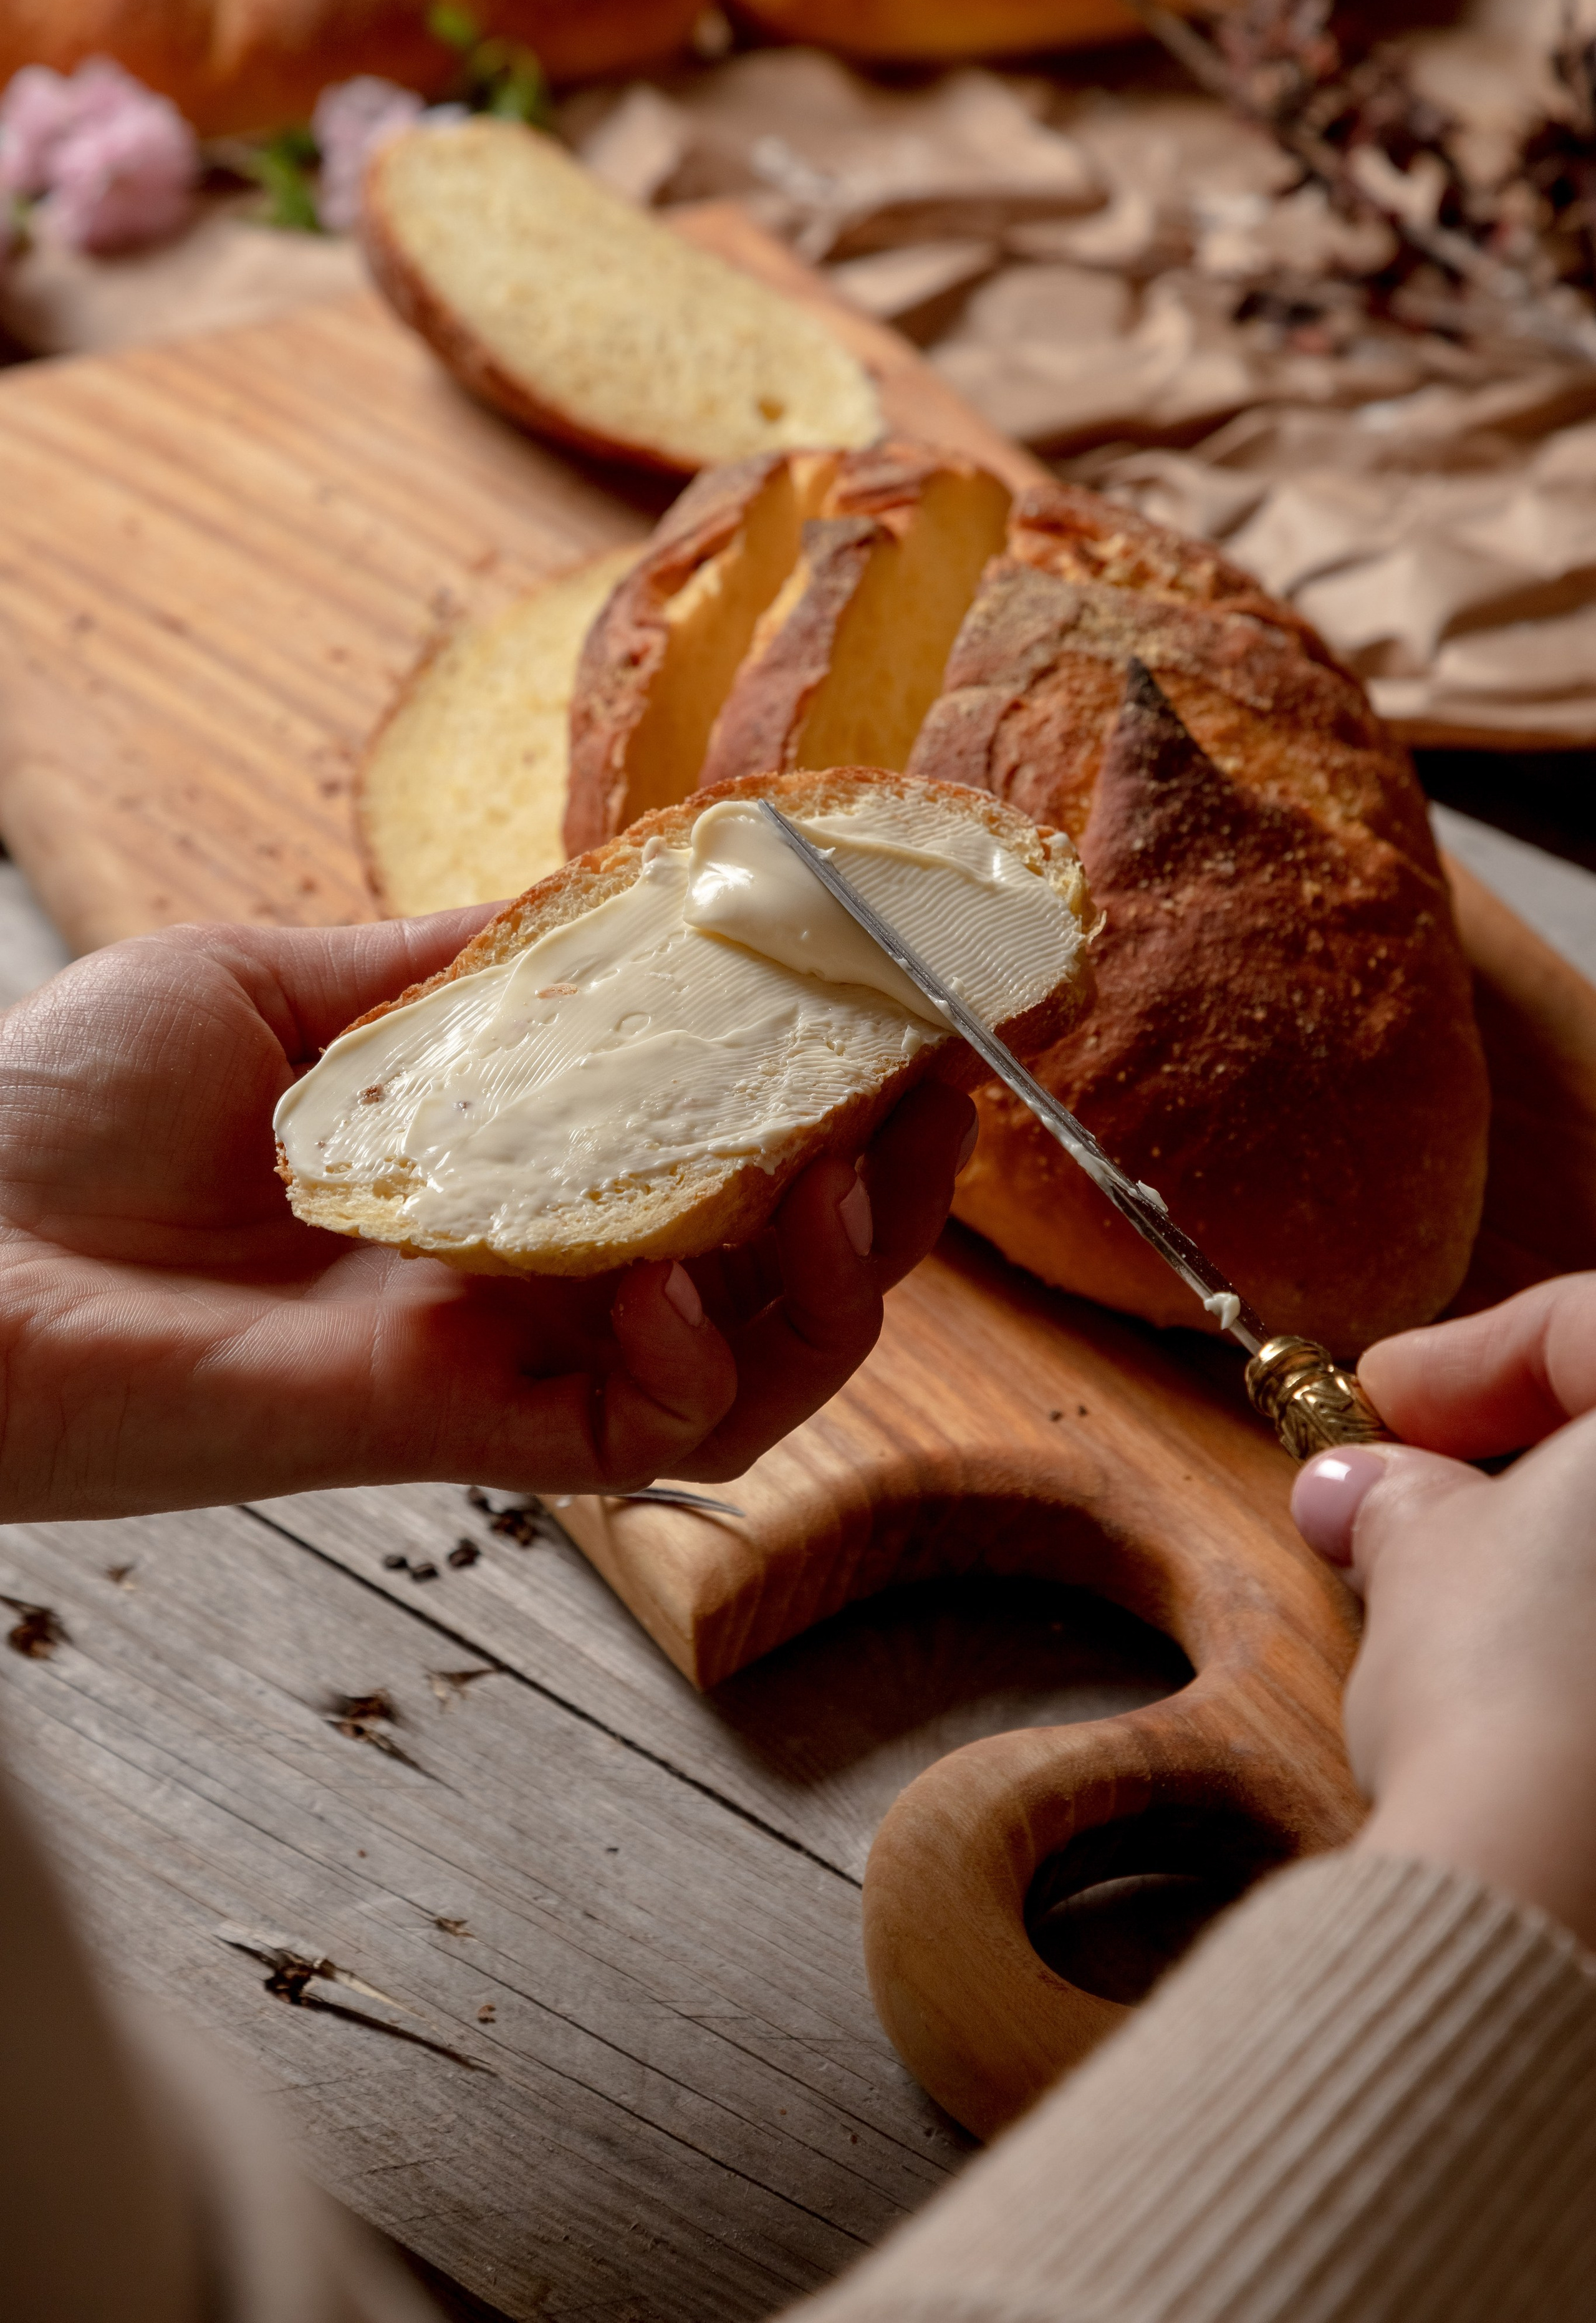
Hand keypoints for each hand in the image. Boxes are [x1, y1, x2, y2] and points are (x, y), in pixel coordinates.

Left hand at [0, 915, 973, 1520]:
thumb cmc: (59, 1111)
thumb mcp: (274, 982)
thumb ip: (443, 966)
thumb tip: (593, 896)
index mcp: (493, 1167)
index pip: (711, 1146)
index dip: (823, 1085)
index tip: (896, 1002)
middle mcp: (524, 1273)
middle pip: (776, 1270)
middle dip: (887, 1192)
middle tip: (928, 1099)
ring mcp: (501, 1360)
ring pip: (751, 1371)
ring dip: (841, 1291)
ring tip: (852, 1193)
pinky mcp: (455, 1431)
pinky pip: (643, 1434)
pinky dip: (695, 1363)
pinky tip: (670, 1279)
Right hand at [1291, 1274, 1595, 1946]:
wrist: (1565, 1896)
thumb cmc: (1512, 1694)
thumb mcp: (1422, 1559)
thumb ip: (1402, 1500)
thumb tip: (1368, 1490)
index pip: (1583, 1326)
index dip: (1464, 1359)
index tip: (1379, 1407)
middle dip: (1530, 1463)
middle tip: (1422, 1494)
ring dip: (1577, 1565)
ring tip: (1472, 1603)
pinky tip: (1554, 1685)